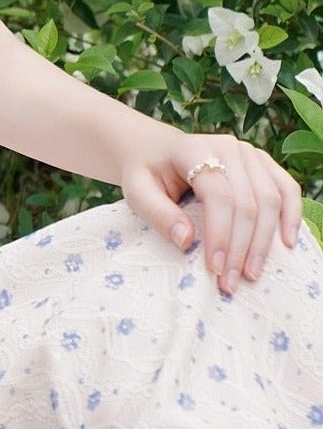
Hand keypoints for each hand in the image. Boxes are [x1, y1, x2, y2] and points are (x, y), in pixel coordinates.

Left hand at [122, 133, 303, 295]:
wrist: (156, 150)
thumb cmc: (146, 173)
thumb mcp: (136, 191)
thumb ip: (157, 213)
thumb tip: (186, 241)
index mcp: (195, 149)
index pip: (218, 196)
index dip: (220, 234)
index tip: (215, 268)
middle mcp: (228, 147)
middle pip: (248, 202)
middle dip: (242, 247)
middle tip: (231, 281)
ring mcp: (250, 154)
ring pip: (270, 199)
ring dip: (265, 241)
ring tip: (252, 273)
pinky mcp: (263, 164)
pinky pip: (287, 189)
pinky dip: (291, 216)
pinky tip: (287, 244)